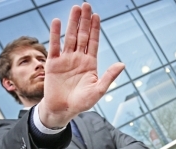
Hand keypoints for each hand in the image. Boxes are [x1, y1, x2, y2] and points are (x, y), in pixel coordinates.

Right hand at [39, 3, 124, 127]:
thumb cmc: (82, 103)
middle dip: (84, 21)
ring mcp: (65, 60)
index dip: (95, 29)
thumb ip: (109, 76)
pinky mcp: (53, 63)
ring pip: (70, 37)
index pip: (93, 42)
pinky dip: (56, 34)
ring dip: (72, 23)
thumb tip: (122, 64)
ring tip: (75, 8)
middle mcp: (78, 59)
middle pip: (82, 36)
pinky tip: (58, 22)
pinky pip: (54, 46)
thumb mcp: (99, 90)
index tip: (96, 15)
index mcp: (90, 64)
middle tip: (86, 4)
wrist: (63, 110)